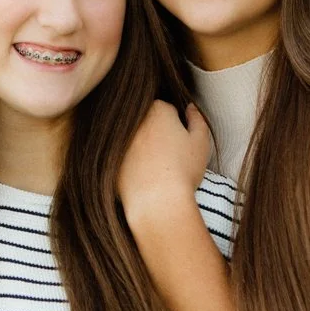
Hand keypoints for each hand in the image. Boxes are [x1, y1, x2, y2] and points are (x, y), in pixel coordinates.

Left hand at [118, 103, 211, 230]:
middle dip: (157, 134)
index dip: (177, 127)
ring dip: (142, 149)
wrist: (157, 202)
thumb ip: (197, 119)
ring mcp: (117, 140)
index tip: (180, 143)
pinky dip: (130, 165)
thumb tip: (190, 108)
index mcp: (157, 110)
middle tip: (169, 157)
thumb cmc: (183, 171)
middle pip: (148, 123)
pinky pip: (122, 159)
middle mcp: (133, 120)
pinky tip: (142, 179)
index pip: (168, 111)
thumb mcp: (201, 142)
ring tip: (157, 170)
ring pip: (133, 141)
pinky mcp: (108, 160)